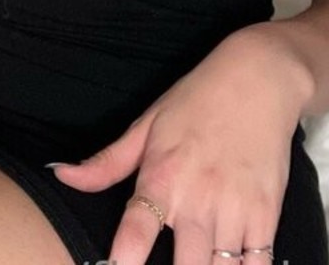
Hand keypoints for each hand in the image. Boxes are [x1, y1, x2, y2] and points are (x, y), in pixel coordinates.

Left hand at [47, 29, 306, 264]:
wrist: (258, 81)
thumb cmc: (197, 100)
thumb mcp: (147, 124)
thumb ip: (107, 163)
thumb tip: (61, 175)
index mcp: (162, 177)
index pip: (137, 229)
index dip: (125, 258)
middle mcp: (198, 200)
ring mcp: (235, 211)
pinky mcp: (267, 217)